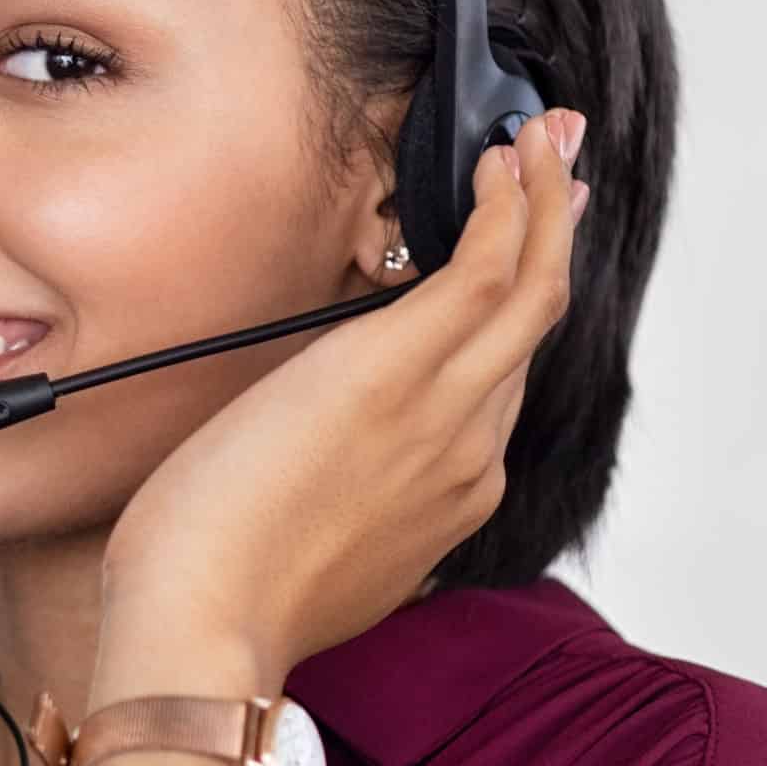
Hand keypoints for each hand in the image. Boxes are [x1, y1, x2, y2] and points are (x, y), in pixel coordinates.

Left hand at [84, 110, 584, 754]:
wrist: (204, 626)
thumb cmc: (226, 595)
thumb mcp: (313, 544)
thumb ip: (348, 497)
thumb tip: (323, 457)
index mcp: (448, 496)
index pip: (496, 381)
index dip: (515, 306)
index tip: (521, 252)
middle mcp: (469, 453)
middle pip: (534, 326)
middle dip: (555, 235)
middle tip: (562, 163)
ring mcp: (446, 412)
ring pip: (529, 288)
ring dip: (543, 202)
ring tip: (543, 139)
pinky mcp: (399, 370)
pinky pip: (486, 270)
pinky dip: (510, 208)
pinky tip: (507, 163)